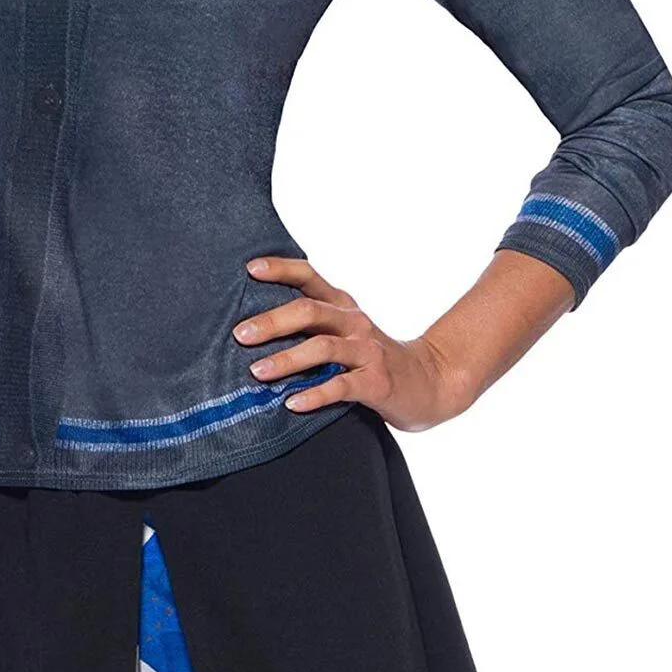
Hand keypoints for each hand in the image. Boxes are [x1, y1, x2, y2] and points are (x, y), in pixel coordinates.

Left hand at [234, 258, 471, 432]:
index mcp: (342, 305)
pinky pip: (342, 386)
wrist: (431, 383)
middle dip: (271, 322)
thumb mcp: (346, 332)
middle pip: (309, 311)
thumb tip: (252, 327)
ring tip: (257, 372)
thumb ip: (311, 326)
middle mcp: (353, 322)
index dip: (280, 268)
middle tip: (240, 334)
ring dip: (287, 360)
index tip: (249, 269)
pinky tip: (292, 403)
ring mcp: (367, 351)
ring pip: (323, 348)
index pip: (309, 276)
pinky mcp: (377, 382)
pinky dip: (315, 393)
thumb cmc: (372, 358)